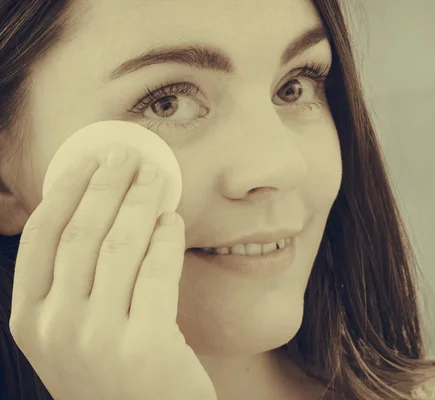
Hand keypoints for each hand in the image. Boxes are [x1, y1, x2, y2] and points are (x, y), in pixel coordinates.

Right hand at [9, 145, 216, 399]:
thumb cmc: (111, 375)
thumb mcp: (72, 334)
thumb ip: (72, 283)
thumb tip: (99, 207)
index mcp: (28, 319)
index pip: (41, 236)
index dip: (66, 189)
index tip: (88, 158)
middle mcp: (54, 328)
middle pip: (82, 232)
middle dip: (107, 183)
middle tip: (128, 154)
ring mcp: (97, 339)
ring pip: (121, 245)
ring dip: (141, 200)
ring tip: (157, 177)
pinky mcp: (146, 346)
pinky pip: (158, 271)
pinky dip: (167, 238)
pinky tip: (173, 220)